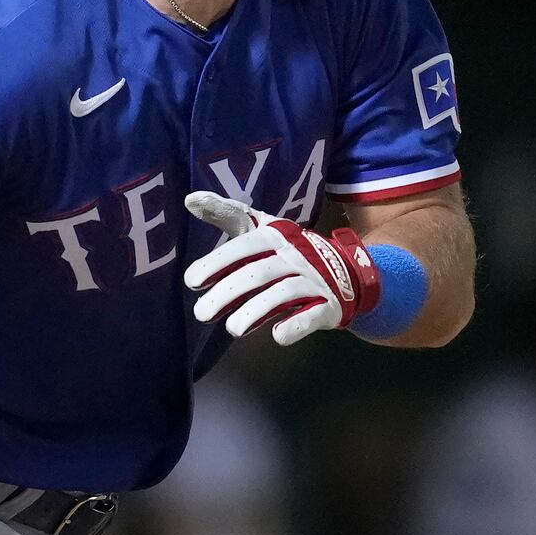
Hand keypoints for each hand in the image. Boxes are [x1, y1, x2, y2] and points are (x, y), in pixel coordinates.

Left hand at [182, 191, 380, 345]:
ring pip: (283, 294)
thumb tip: (190, 199)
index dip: (217, 261)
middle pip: (258, 273)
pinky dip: (296, 325)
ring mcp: (313, 280)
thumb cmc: (287, 251)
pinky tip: (277, 336)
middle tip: (201, 313)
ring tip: (233, 328)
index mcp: (274, 234)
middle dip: (227, 293)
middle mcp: (293, 254)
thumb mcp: (259, 228)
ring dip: (256, 311)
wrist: (345, 271)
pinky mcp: (328, 305)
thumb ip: (227, 215)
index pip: (243, 245)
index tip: (191, 281)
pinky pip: (312, 315)